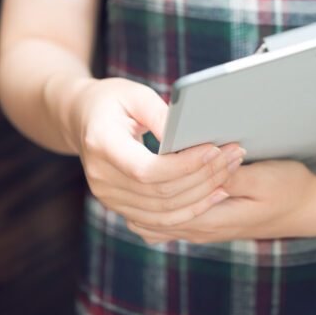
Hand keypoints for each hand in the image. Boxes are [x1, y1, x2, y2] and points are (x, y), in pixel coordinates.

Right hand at [67, 77, 245, 227]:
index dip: (184, 165)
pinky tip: (214, 193)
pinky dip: (191, 209)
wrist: (81, 119)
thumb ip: (161, 114)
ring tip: (230, 172)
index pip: (146, 170)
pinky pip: (160, 219)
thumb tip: (191, 134)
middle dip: (203, 177)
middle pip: (160, 194)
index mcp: (101, 144)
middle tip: (234, 155)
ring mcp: (108, 198)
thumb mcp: (134, 94)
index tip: (214, 148)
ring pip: (164, 213)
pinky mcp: (121, 207)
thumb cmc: (112, 101)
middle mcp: (101, 178)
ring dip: (203, 195)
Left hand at [126, 159, 315, 243]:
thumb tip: (202, 163)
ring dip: (142, 197)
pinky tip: (150, 183)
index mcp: (213, 219)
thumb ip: (231, 175)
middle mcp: (201, 230)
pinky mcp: (201, 225)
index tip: (158, 146)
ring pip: (151, 222)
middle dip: (142, 186)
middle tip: (141, 148)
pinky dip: (149, 206)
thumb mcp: (265, 178)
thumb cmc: (289, 189)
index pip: (168, 202)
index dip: (157, 175)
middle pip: (151, 215)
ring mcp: (199, 231)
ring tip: (139, 164)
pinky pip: (161, 222)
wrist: (306, 210)